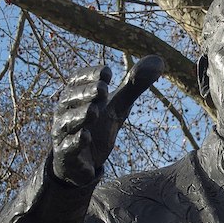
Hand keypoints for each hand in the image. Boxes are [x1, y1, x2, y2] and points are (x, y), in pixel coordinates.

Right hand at [51, 56, 163, 185]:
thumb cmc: (99, 127)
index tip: (108, 73)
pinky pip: (68, 147)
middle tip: (103, 90)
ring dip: (81, 116)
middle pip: (71, 98)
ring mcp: (63, 133)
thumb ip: (134, 85)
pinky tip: (86, 137)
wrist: (85, 162)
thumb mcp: (119, 106)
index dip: (90, 74)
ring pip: (68, 122)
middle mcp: (65, 112)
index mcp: (76, 95)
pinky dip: (76, 141)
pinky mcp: (66, 155)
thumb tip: (160, 60)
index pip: (77, 79)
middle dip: (86, 93)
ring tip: (95, 112)